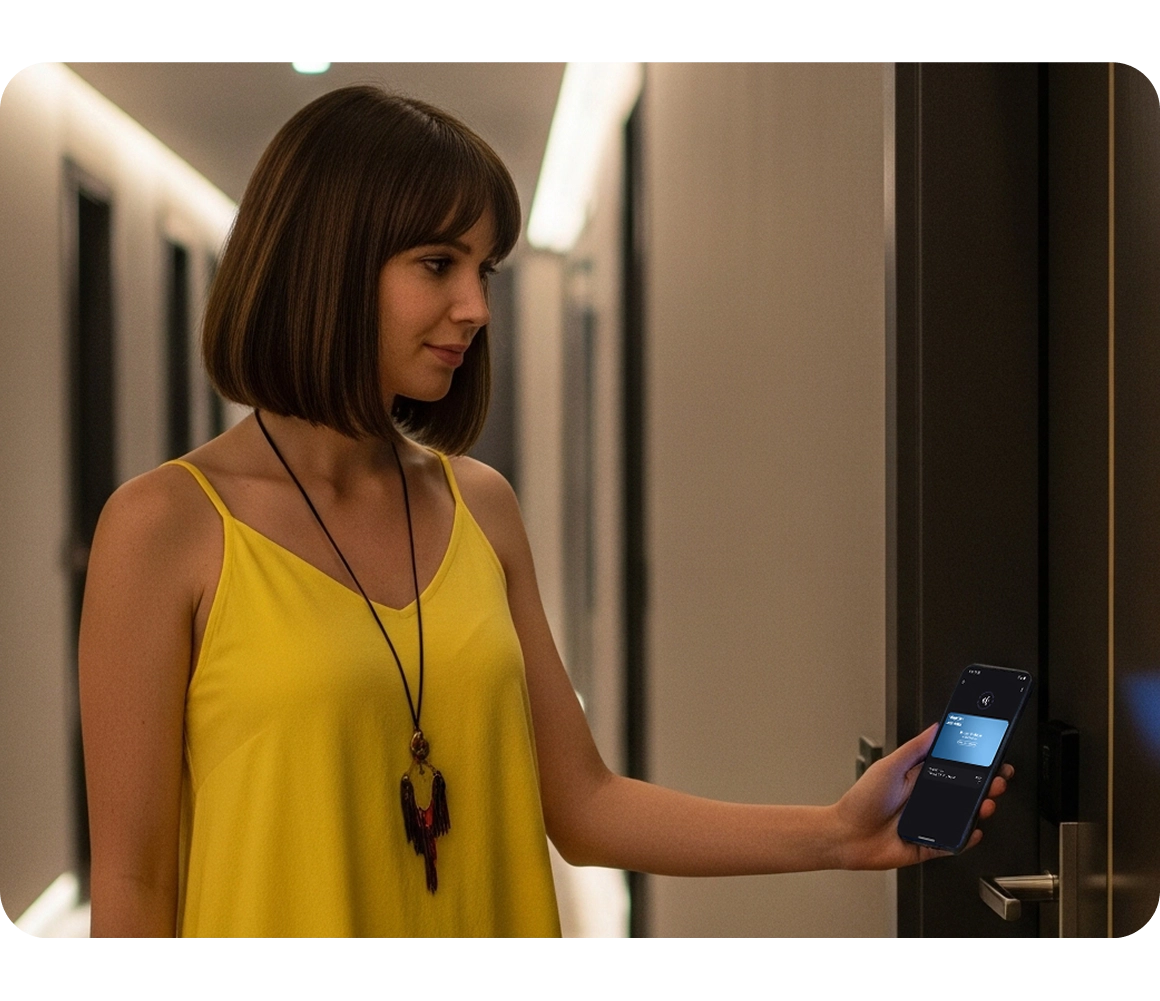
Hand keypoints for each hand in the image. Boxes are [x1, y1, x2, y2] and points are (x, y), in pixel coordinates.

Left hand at [830, 724, 1014, 869]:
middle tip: (998, 779)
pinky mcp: (929, 845)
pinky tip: (974, 831)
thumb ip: (914, 749)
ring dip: (980, 810)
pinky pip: (954, 843)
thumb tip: (935, 728)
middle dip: (987, 785)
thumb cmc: (862, 799)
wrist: (847, 835)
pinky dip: (967, 839)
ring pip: (964, 817)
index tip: (992, 756)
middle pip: (966, 792)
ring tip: (986, 803)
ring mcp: (931, 823)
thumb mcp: (889, 767)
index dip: (975, 763)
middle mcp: (928, 800)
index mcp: (920, 779)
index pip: (955, 768)